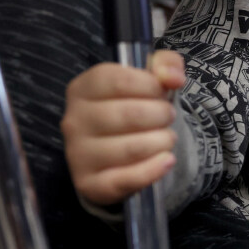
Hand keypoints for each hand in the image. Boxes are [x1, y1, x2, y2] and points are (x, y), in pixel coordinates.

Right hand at [62, 50, 185, 205]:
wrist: (116, 154)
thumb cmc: (133, 108)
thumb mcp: (149, 79)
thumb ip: (166, 64)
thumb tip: (173, 77)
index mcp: (83, 88)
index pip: (120, 80)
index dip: (152, 86)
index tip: (161, 92)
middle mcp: (74, 120)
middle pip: (129, 114)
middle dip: (162, 115)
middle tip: (167, 117)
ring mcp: (78, 154)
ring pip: (132, 148)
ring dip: (162, 142)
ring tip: (166, 138)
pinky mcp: (90, 183)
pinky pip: (127, 179)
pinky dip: (154, 169)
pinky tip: (167, 160)